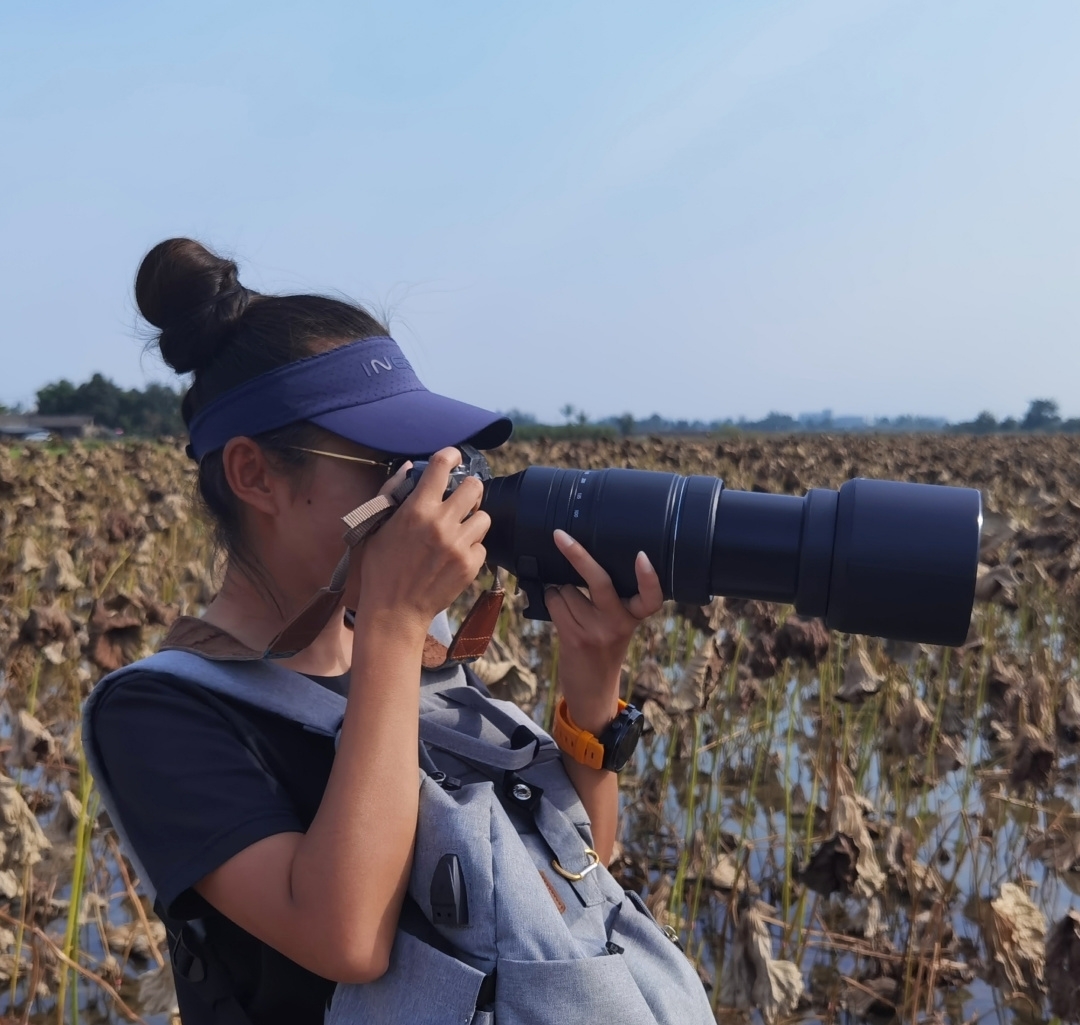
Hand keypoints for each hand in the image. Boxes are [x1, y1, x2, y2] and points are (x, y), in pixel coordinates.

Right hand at [352, 448, 489, 631]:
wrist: (394, 611)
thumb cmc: (380, 569)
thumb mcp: (377, 528)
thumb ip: (392, 493)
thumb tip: (410, 467)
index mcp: (416, 510)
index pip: (441, 467)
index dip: (450, 456)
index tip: (453, 457)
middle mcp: (441, 523)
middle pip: (474, 488)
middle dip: (468, 491)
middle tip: (461, 500)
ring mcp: (458, 545)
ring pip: (483, 517)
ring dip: (472, 521)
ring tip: (458, 531)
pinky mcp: (470, 565)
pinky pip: (483, 545)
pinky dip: (472, 548)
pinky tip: (455, 556)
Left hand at [544, 530, 662, 735]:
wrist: (594, 692)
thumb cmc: (604, 648)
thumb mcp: (618, 624)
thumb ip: (610, 598)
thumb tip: (580, 561)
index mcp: (634, 616)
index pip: (651, 597)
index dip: (648, 577)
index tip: (642, 555)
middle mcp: (618, 623)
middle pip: (598, 581)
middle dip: (577, 555)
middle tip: (560, 536)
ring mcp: (595, 631)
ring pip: (566, 589)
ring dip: (561, 590)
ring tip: (571, 606)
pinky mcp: (573, 637)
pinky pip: (555, 602)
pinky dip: (552, 600)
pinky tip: (561, 611)